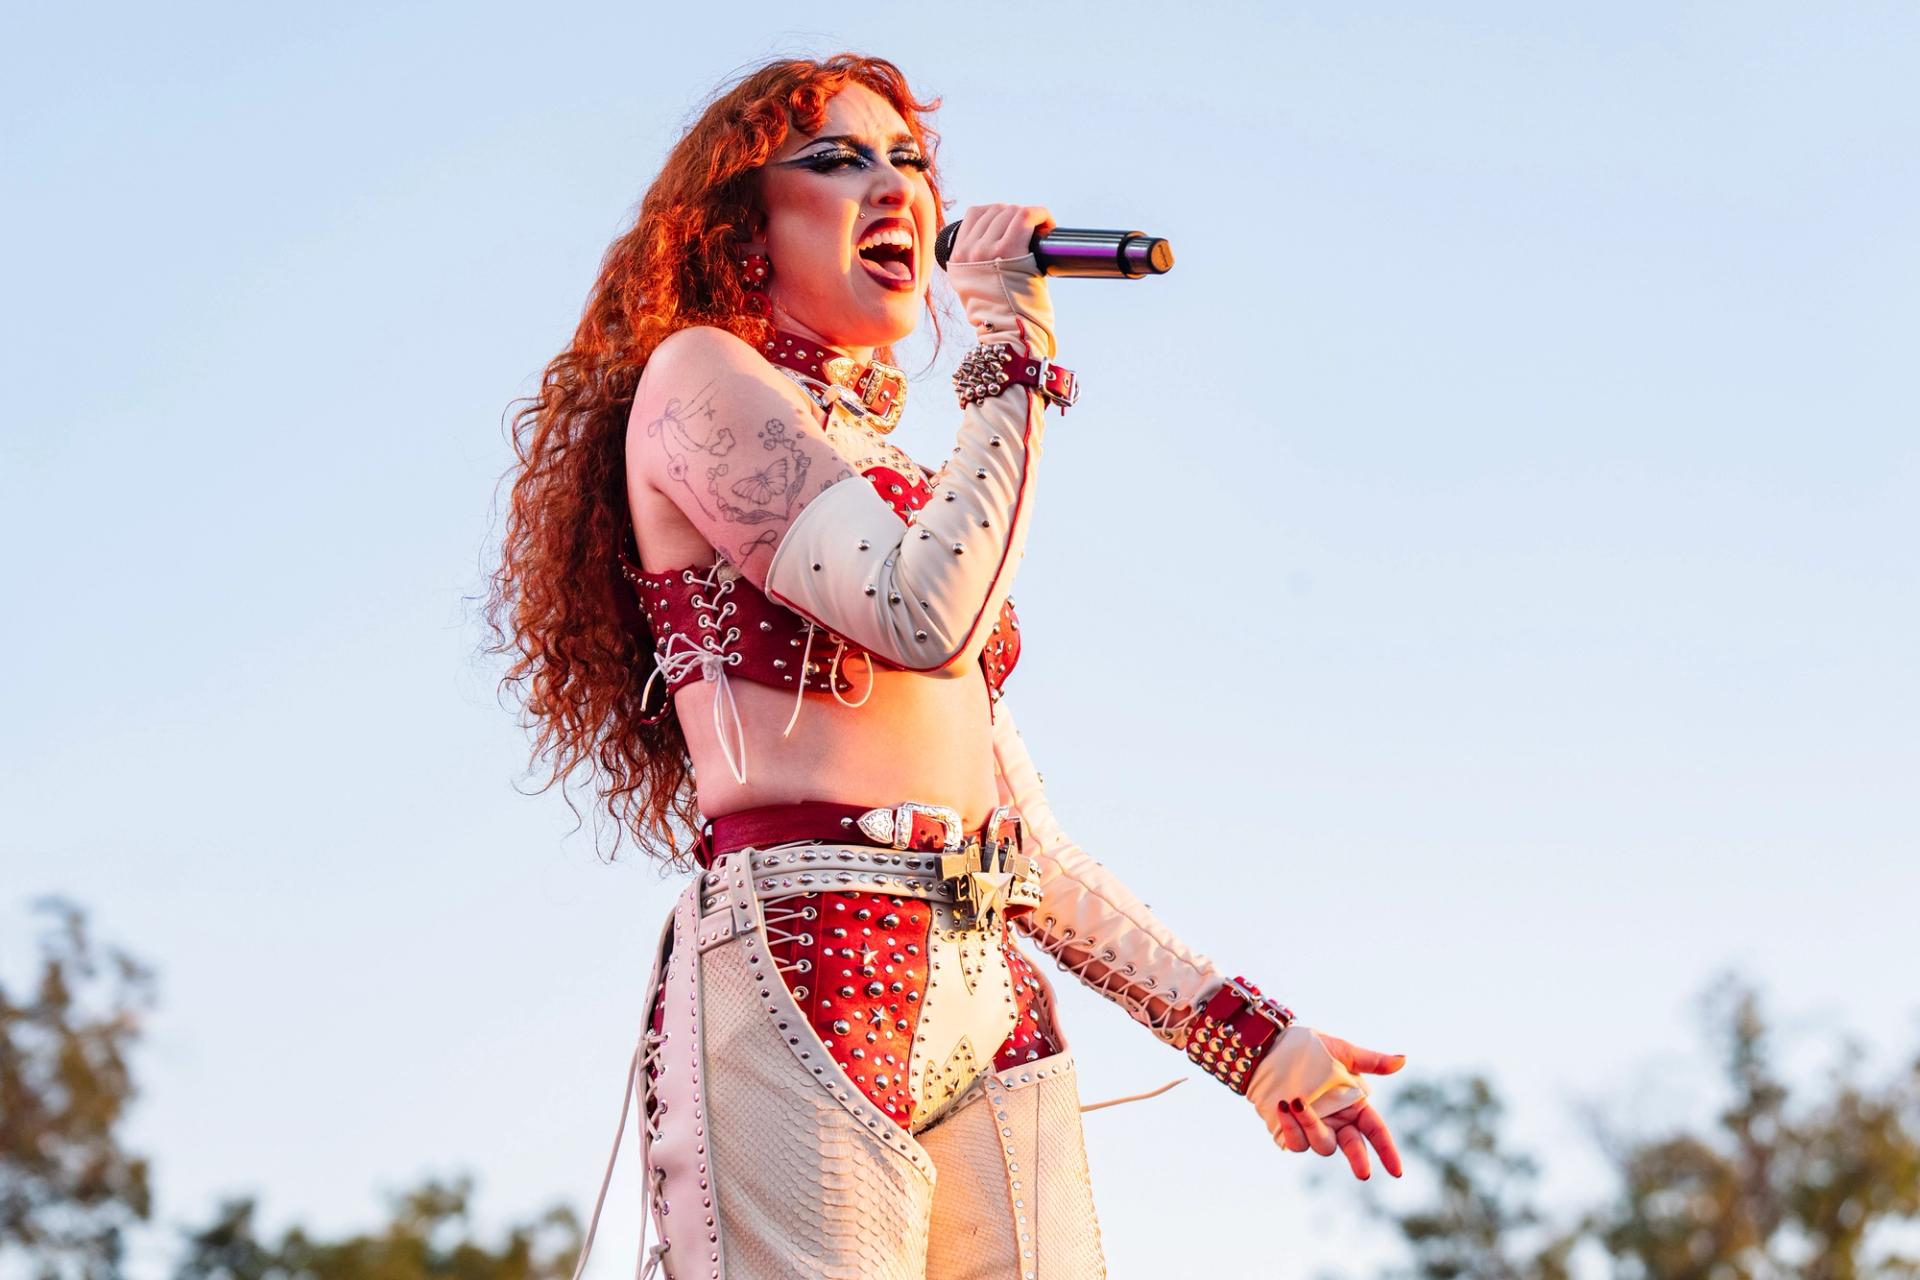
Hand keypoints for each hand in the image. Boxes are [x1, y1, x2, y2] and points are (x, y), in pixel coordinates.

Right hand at [944, 206, 1059, 355]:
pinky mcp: (1008, 251)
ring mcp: (986, 250)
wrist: (1011, 338)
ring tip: (1042, 231)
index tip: (1015, 226)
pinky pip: (1025, 217)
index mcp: (956, 259)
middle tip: (1033, 232)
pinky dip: (1040, 215)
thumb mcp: (976, 289)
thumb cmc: (1004, 319)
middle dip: (1017, 216)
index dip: (1000, 214)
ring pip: (1010, 212)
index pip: (975, 214)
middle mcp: (968, 252)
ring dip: (1030, 216)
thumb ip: (978, 265)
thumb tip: (996, 242)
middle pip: (995, 210)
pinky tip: (1048, 224)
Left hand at [1267, 1033, 1406, 1180]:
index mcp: (1355, 1105)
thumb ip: (1371, 1062)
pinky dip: (1291, 1127)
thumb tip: (1403, 1061)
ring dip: (1312, 1126)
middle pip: (1352, 1146)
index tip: (1396, 1172)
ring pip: (1322, 1144)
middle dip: (1358, 1158)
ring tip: (1296, 1102)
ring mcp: (1315, 1127)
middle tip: (1363, 1172)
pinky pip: (1296, 1141)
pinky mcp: (1292, 1130)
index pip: (1375, 1131)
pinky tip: (1284, 1107)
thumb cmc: (1312, 1047)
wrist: (1273, 1046)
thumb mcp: (1343, 1052)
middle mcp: (1338, 1120)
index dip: (1387, 1151)